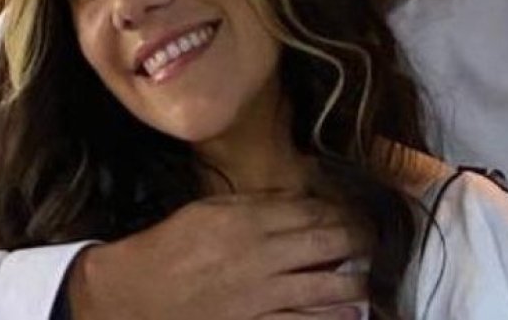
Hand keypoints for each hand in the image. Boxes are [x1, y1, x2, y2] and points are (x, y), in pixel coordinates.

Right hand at [69, 193, 368, 319]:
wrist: (135, 297)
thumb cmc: (169, 249)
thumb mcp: (207, 210)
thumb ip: (254, 204)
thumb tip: (297, 200)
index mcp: (247, 222)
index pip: (309, 211)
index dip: (339, 211)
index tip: (354, 212)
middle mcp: (260, 257)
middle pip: (325, 245)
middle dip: (357, 241)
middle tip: (373, 240)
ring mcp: (260, 296)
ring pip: (323, 288)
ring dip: (354, 283)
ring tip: (369, 281)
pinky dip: (329, 318)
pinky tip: (350, 315)